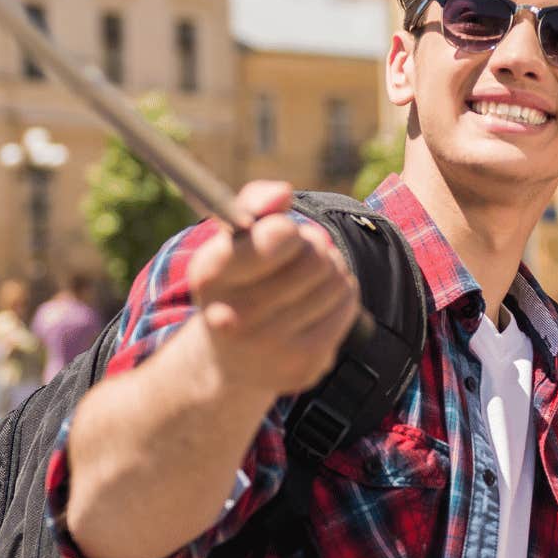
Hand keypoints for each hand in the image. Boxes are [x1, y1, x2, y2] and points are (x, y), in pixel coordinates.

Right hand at [185, 181, 359, 395]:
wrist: (232, 360)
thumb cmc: (236, 284)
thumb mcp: (232, 240)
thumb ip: (253, 204)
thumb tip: (282, 193)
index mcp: (210, 276)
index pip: (277, 236)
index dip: (288, 231)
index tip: (281, 235)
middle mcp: (233, 318)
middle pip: (315, 257)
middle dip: (312, 248)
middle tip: (297, 257)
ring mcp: (270, 348)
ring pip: (335, 278)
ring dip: (328, 270)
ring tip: (306, 280)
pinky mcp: (304, 365)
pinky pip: (347, 305)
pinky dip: (340, 296)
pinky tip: (317, 303)